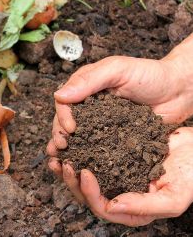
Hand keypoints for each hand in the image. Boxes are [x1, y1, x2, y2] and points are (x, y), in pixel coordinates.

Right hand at [47, 33, 192, 152]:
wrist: (180, 91)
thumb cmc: (150, 75)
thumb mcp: (118, 70)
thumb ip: (89, 80)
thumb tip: (59, 96)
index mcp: (85, 89)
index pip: (64, 103)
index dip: (62, 116)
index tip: (70, 129)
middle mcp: (89, 108)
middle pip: (66, 123)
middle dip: (60, 136)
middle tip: (61, 148)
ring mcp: (100, 125)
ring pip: (78, 138)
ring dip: (68, 150)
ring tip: (63, 162)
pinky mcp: (113, 140)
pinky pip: (97, 150)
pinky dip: (88, 159)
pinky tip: (82, 168)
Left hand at [48, 127, 192, 226]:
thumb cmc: (191, 176)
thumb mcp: (174, 197)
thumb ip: (144, 206)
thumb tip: (112, 206)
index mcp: (131, 210)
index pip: (102, 207)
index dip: (89, 193)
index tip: (84, 172)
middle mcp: (119, 194)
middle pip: (87, 194)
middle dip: (71, 181)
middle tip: (63, 162)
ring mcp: (115, 176)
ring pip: (84, 177)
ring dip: (68, 168)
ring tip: (57, 154)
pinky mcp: (113, 158)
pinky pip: (91, 157)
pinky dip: (79, 151)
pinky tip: (71, 142)